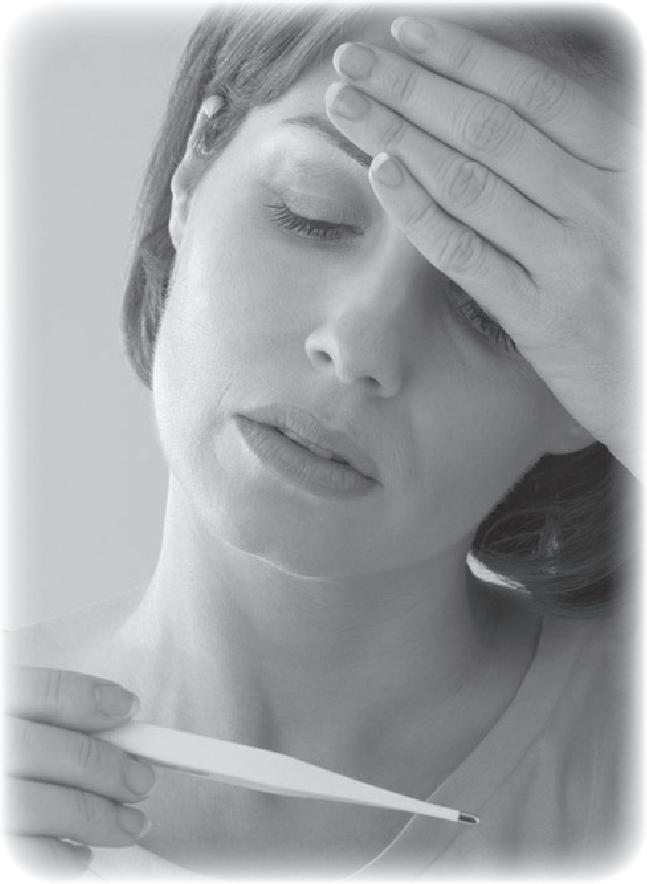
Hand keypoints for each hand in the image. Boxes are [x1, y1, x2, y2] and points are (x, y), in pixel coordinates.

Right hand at [4, 667, 155, 877]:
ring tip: (129, 825)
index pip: (43, 692)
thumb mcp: (9, 718)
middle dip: (108, 767)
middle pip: (51, 752)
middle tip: (141, 780)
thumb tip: (110, 719)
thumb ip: (36, 715)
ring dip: (98, 818)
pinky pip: (22, 855)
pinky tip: (79, 857)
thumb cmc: (3, 750)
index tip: (128, 707)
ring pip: (40, 808)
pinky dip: (57, 859)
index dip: (91, 698)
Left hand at [325, 16, 639, 476]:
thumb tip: (508, 104)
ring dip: (400, 135)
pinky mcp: (542, 318)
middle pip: (489, 128)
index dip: (465, 58)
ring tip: (347, 105)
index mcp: (624, 162)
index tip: (406, 33)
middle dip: (413, 87)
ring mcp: (570, 261)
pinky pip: (468, 255)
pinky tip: (381, 174)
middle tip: (351, 61)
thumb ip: (583, 154)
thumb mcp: (631, 204)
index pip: (532, 93)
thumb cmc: (642, 285)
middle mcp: (600, 202)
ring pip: (470, 181)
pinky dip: (420, 211)